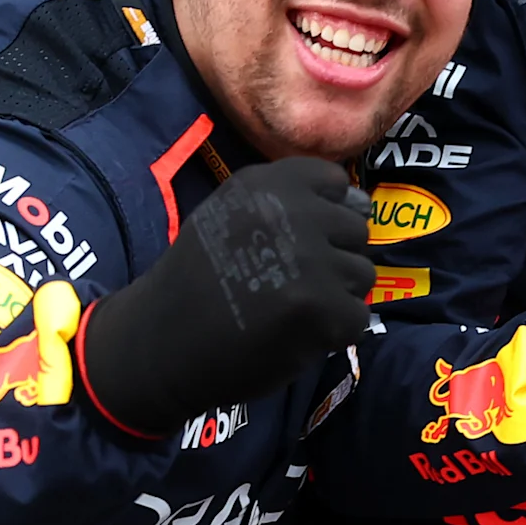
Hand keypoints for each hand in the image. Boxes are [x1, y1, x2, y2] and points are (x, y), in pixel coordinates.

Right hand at [76, 156, 371, 436]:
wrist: (162, 342)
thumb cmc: (201, 279)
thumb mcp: (232, 215)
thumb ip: (293, 201)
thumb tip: (363, 204)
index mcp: (266, 183)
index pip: (333, 182)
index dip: (323, 215)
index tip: (293, 240)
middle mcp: (291, 213)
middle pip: (356, 230)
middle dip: (331, 259)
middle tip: (285, 283)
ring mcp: (310, 262)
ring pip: (362, 275)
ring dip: (335, 296)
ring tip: (287, 309)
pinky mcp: (322, 309)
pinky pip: (358, 318)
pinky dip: (333, 334)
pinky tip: (293, 335)